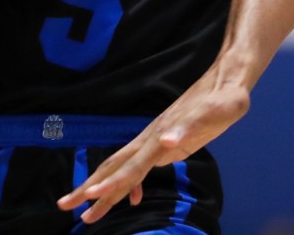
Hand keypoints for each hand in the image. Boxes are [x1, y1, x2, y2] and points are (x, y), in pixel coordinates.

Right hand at [57, 76, 249, 223]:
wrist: (228, 78)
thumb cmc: (227, 97)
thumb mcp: (217, 111)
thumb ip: (190, 126)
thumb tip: (167, 140)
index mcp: (161, 136)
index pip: (131, 165)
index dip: (111, 183)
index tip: (88, 197)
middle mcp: (153, 138)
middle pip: (116, 167)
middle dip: (91, 188)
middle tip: (65, 207)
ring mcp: (156, 140)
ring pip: (123, 168)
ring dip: (105, 190)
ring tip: (86, 214)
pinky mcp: (165, 144)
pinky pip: (139, 167)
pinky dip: (130, 185)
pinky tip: (132, 199)